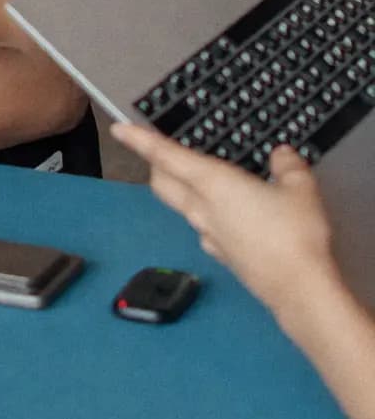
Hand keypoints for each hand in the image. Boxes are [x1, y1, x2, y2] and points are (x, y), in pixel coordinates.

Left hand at [113, 123, 343, 318]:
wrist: (299, 290)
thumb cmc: (295, 235)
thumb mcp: (300, 189)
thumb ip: (288, 166)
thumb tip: (282, 154)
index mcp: (212, 183)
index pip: (165, 156)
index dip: (140, 139)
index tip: (119, 129)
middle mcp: (201, 208)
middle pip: (162, 183)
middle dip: (156, 166)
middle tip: (163, 152)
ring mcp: (208, 235)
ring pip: (182, 207)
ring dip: (183, 191)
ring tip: (204, 182)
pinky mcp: (221, 256)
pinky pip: (204, 230)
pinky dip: (208, 217)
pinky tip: (229, 218)